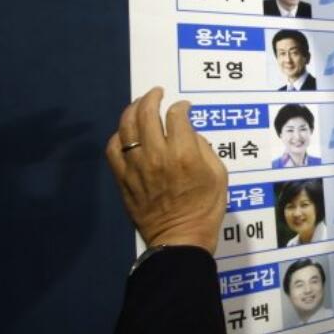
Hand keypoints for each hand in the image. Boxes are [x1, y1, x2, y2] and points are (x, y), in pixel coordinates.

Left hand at [105, 87, 227, 253]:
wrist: (179, 239)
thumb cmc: (206, 209)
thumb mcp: (219, 175)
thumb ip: (204, 149)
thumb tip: (189, 134)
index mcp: (184, 154)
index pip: (177, 116)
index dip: (181, 106)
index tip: (184, 108)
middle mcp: (157, 155)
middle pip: (147, 114)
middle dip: (153, 98)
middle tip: (157, 94)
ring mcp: (136, 166)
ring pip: (126, 126)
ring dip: (133, 110)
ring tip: (140, 105)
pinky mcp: (123, 178)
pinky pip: (113, 148)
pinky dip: (118, 135)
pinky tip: (126, 133)